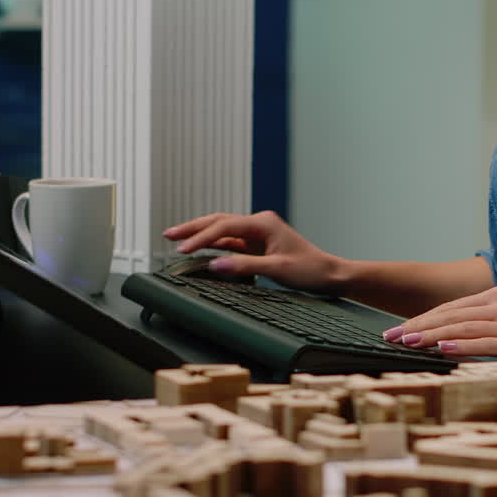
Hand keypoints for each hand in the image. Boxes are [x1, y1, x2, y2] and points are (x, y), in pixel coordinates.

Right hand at [163, 211, 346, 291]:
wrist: (329, 274)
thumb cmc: (310, 270)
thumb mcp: (277, 270)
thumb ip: (244, 267)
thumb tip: (214, 266)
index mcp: (263, 223)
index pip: (224, 226)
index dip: (200, 237)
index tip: (182, 249)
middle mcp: (258, 224)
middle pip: (218, 221)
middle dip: (192, 228)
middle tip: (168, 235)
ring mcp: (257, 234)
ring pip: (221, 230)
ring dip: (200, 235)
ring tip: (176, 240)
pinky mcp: (257, 246)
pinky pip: (229, 242)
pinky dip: (212, 246)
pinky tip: (198, 250)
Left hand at [383, 286, 496, 362]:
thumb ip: (480, 333)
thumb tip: (441, 344)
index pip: (450, 308)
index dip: (420, 319)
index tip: (394, 330)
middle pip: (451, 314)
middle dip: (417, 325)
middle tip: (389, 337)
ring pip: (464, 327)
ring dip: (431, 334)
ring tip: (406, 342)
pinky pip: (487, 342)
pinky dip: (461, 345)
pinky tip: (441, 348)